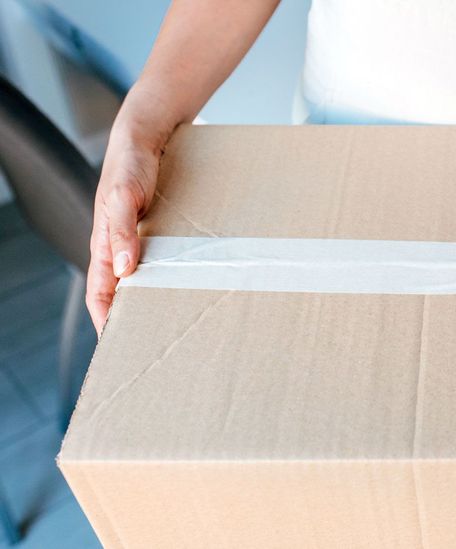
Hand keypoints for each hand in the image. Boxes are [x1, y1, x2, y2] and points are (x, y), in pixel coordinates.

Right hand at [86, 131, 163, 333]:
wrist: (147, 137)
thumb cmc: (130, 165)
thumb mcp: (123, 196)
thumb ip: (122, 230)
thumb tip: (124, 268)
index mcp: (105, 244)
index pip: (100, 293)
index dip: (106, 320)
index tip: (118, 345)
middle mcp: (121, 247)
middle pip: (124, 292)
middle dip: (135, 317)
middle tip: (155, 343)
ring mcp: (140, 240)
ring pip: (146, 278)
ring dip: (158, 298)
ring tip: (179, 322)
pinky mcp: (159, 232)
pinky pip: (165, 261)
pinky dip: (175, 276)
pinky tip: (195, 285)